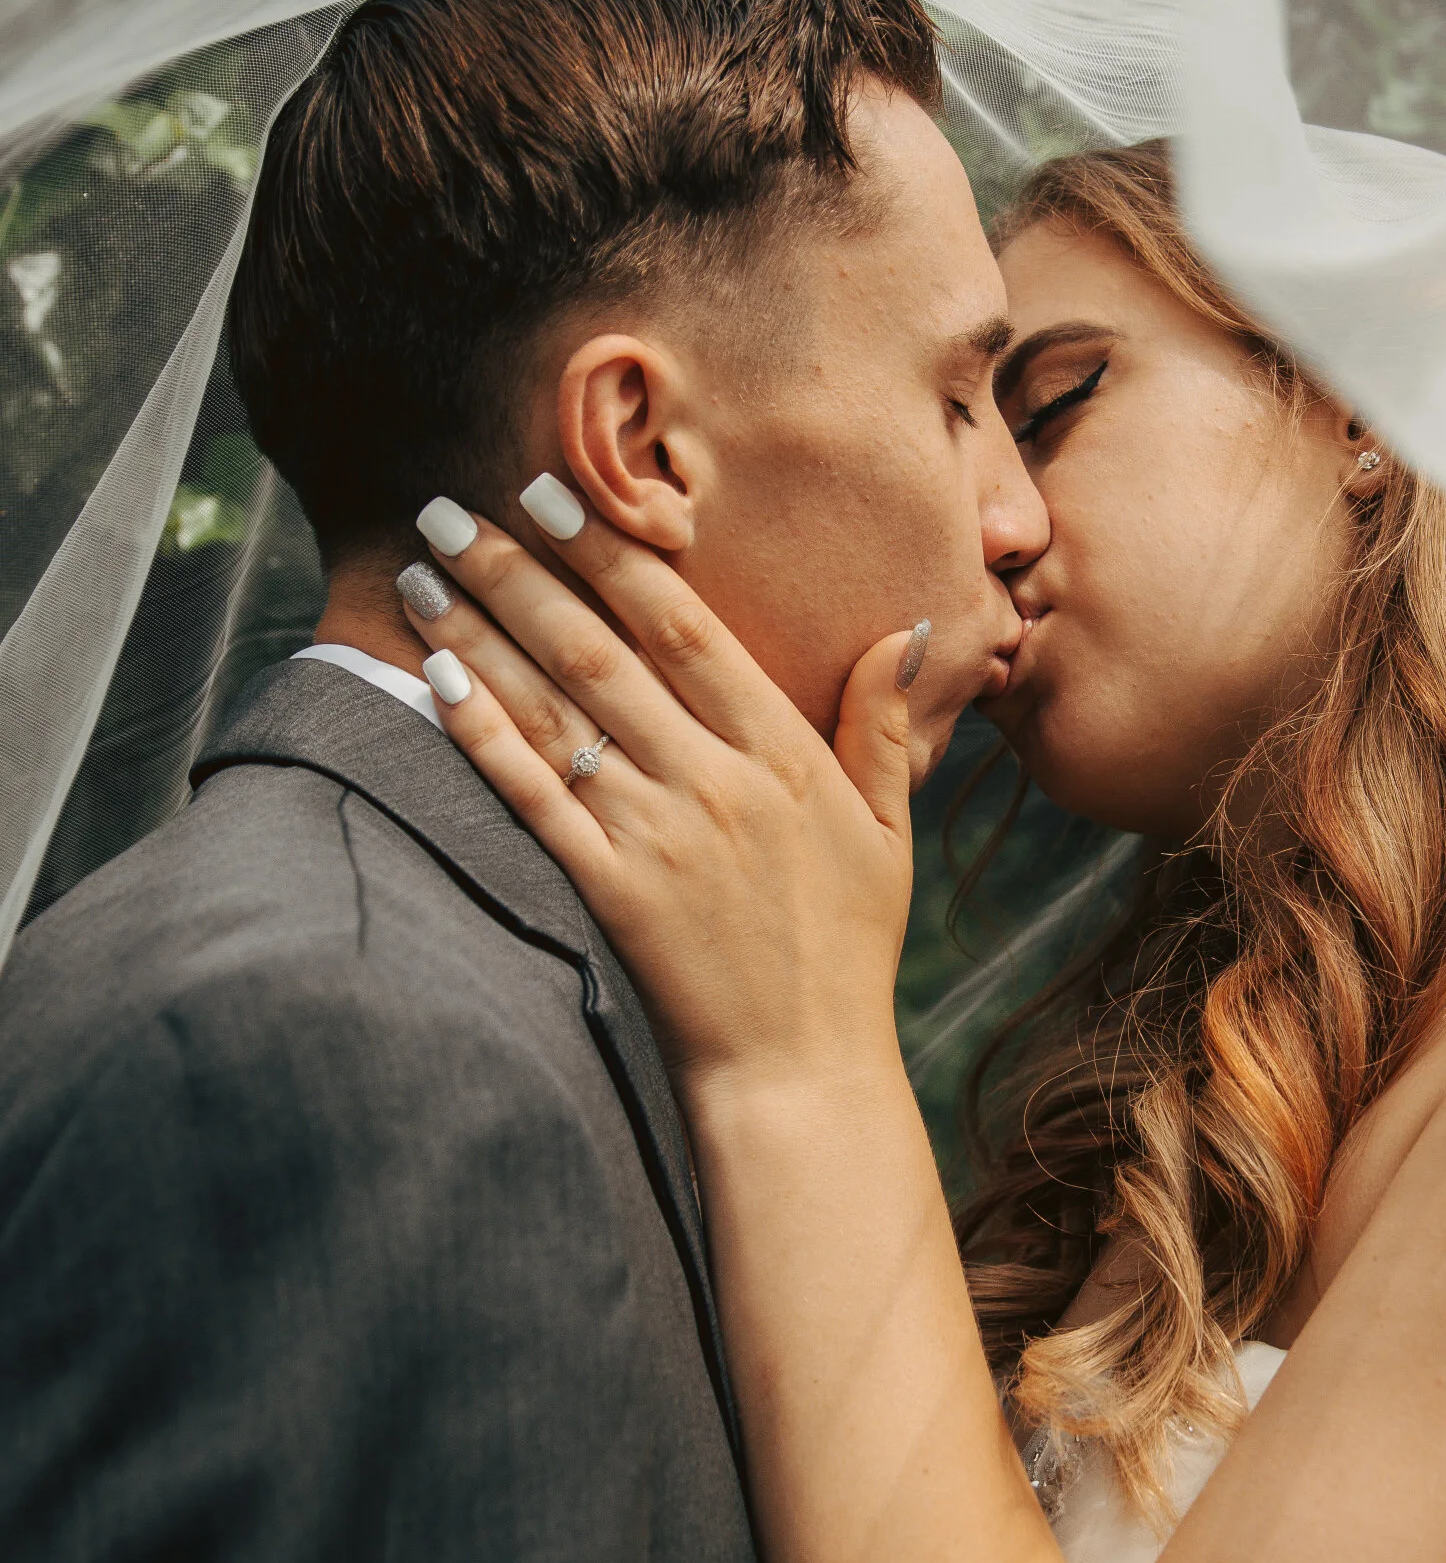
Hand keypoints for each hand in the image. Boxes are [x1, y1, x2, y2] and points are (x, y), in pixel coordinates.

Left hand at [396, 489, 922, 1104]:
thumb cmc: (847, 950)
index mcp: (784, 756)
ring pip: (555, 712)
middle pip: (601, 652)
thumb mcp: (887, 831)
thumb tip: (907, 629)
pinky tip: (433, 681)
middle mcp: (716, 783)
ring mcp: (658, 837)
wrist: (801, 1069)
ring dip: (480, 636)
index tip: (556, 493)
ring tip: (422, 574)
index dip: (615, 555)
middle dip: (519, 572)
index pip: (687, 629)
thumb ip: (882, 726)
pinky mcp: (610, 893)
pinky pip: (532, 798)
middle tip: (453, 508)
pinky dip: (481, 735)